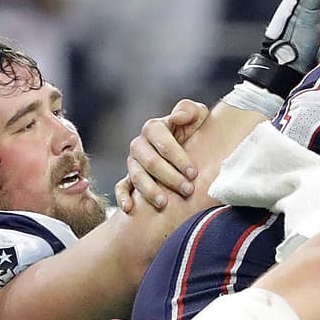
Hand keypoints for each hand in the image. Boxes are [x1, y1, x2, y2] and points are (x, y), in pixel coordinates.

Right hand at [115, 98, 206, 213]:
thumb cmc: (195, 132)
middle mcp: (140, 144)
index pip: (163, 143)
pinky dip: (122, 197)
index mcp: (154, 128)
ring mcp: (133, 162)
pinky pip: (121, 187)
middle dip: (170, 177)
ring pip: (137, 176)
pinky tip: (129, 209)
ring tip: (164, 203)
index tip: (193, 173)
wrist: (190, 149)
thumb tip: (177, 117)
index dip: (178, 158)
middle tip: (187, 190)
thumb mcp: (198, 117)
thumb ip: (189, 110)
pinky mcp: (129, 179)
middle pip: (151, 162)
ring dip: (150, 190)